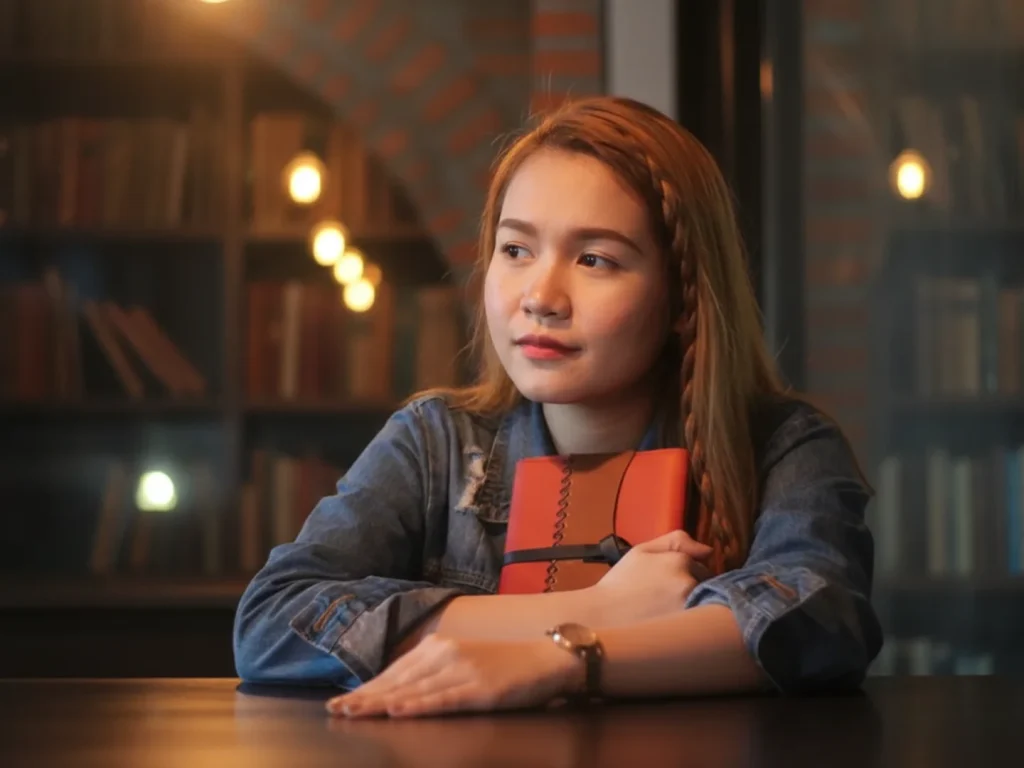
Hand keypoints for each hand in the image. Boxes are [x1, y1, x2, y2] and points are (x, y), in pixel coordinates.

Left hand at [325, 634, 579, 718]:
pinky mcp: (479, 689)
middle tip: (336, 710)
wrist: (547, 659)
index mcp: (439, 647)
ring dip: (381, 702)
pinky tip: (399, 711)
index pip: (395, 671)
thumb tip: (397, 688)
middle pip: (397, 680)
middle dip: (365, 696)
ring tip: (355, 712)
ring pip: (413, 690)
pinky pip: (442, 699)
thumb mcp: (464, 661)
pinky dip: (418, 705)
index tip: (341, 701)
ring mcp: (462, 671)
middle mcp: (446, 654)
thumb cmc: (505, 664)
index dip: (367, 687)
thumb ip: (433, 671)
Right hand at [590, 529, 712, 624]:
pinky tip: (675, 629)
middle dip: (695, 590)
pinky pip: (701, 626)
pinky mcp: (687, 634)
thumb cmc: (619, 585)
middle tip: (669, 600)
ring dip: (697, 608)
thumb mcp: (642, 551)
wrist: (600, 618)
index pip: (702, 566)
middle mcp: (689, 584)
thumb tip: (709, 550)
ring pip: (707, 605)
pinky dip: (694, 626)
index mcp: (679, 561)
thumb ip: (676, 541)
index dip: (688, 574)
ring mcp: (690, 610)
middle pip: (707, 585)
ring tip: (671, 614)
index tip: (670, 584)